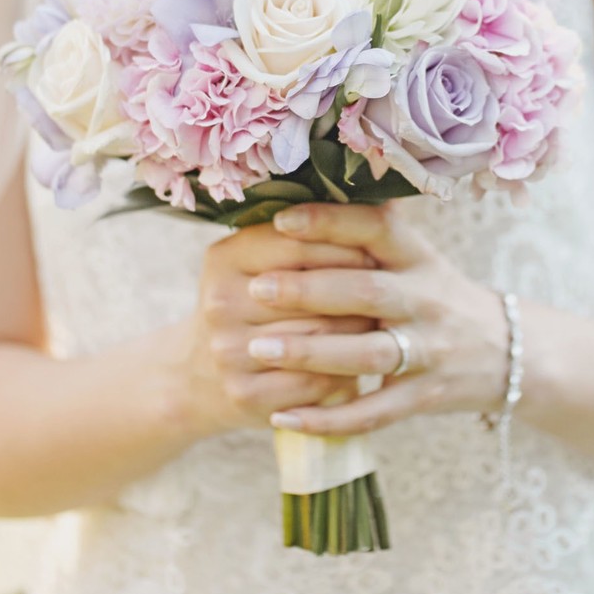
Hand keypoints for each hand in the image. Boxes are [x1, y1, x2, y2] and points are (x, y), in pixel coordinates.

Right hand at [174, 219, 378, 441]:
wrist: (200, 376)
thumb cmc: (253, 304)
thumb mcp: (258, 262)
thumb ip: (304, 235)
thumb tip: (381, 200)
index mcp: (225, 258)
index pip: (299, 243)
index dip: (346, 245)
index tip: (379, 250)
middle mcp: (221, 302)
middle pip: (313, 291)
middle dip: (359, 291)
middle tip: (392, 289)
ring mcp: (229, 351)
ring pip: (319, 336)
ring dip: (360, 331)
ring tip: (386, 322)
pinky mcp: (246, 394)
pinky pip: (315, 382)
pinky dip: (346, 373)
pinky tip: (363, 363)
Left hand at [243, 201, 509, 435]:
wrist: (508, 351)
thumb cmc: (437, 296)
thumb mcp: (415, 256)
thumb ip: (369, 231)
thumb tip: (311, 184)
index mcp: (418, 257)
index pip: (377, 229)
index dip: (331, 222)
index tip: (282, 221)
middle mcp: (426, 300)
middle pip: (368, 292)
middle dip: (310, 290)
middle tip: (257, 289)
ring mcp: (428, 351)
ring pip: (367, 354)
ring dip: (311, 352)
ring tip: (259, 348)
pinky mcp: (424, 397)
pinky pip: (373, 413)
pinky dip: (329, 419)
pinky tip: (283, 417)